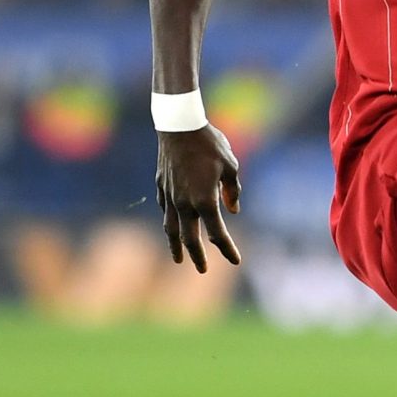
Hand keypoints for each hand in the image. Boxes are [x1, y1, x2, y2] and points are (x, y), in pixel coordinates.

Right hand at [155, 124, 242, 269]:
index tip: (235, 261)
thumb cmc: (209, 144)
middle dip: (197, 256)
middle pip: (190, 238)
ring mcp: (170, 197)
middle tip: (202, 270)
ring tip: (178, 259)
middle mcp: (185, 204)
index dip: (227, 249)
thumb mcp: (231, 166)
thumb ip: (233, 191)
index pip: (217, 234)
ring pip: (171, 229)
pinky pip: (165, 211)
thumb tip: (233, 210)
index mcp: (205, 201)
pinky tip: (172, 227)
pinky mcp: (161, 187)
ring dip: (176, 246)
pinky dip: (170, 223)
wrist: (178, 126)